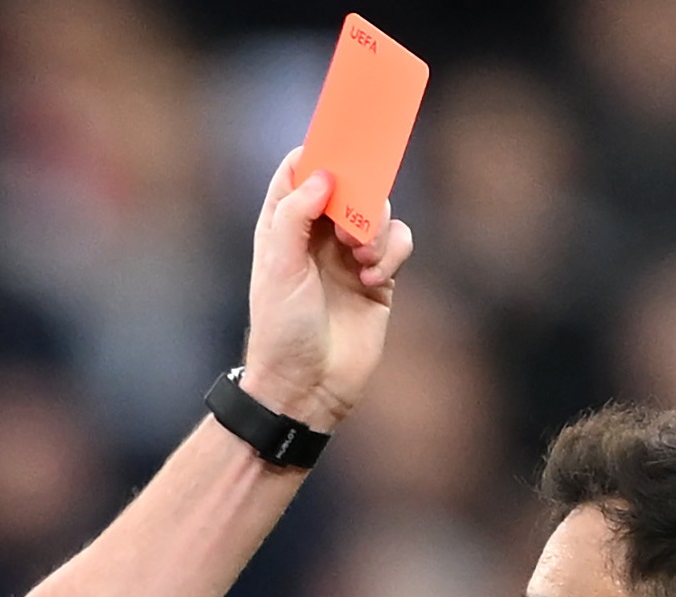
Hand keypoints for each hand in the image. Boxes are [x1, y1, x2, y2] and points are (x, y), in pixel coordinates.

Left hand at [239, 147, 412, 433]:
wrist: (306, 386)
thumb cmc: (281, 328)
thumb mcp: (279, 267)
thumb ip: (296, 215)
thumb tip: (325, 175)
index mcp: (283, 226)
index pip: (300, 173)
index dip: (319, 151)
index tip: (340, 131)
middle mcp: (316, 236)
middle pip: (347, 185)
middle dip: (359, 188)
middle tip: (361, 194)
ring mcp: (348, 255)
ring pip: (377, 211)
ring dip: (374, 227)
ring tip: (361, 256)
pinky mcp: (378, 278)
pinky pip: (397, 243)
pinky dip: (391, 254)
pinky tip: (373, 279)